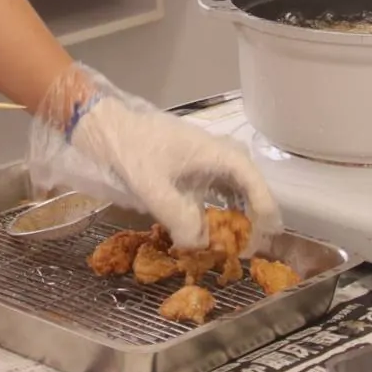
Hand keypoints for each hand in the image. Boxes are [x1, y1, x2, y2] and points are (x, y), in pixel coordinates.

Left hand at [69, 97, 282, 249]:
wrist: (104, 126)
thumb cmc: (130, 150)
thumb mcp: (152, 187)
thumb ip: (179, 217)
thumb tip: (200, 245)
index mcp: (213, 152)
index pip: (251, 178)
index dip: (264, 206)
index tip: (267, 232)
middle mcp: (214, 153)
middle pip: (247, 183)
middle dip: (254, 215)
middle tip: (252, 245)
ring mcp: (201, 159)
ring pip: (232, 187)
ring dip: (237, 213)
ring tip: (236, 242)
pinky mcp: (188, 166)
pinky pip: (213, 189)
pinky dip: (217, 210)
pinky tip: (209, 229)